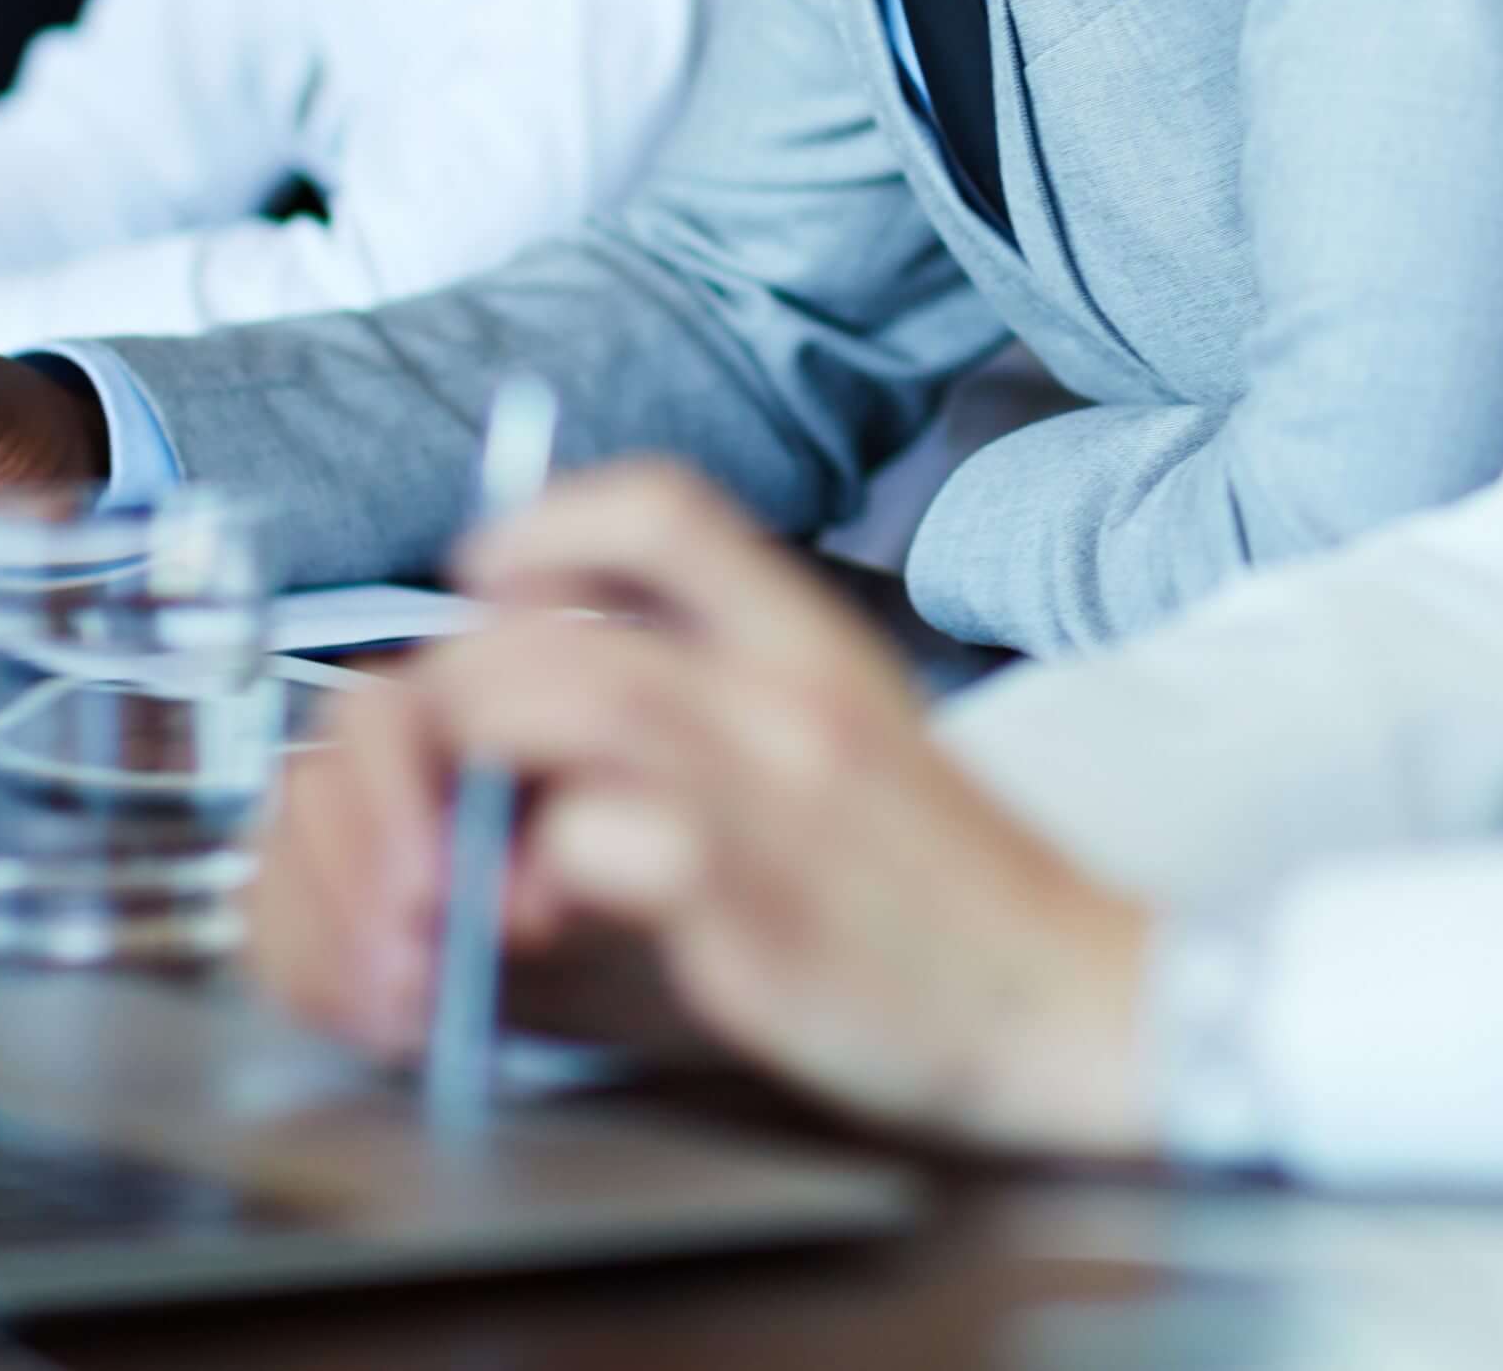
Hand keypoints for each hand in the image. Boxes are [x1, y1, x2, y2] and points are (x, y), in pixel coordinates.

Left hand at [249, 461, 1157, 1155]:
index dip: (541, 523)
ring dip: (469, 777)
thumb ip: (724, 695)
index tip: (482, 578)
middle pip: (551, 618)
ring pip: (554, 701)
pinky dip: (534, 879)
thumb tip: (559, 690)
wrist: (1072, 996)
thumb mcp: (847, 740)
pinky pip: (599, 841)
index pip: (658, 507)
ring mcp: (772, 787)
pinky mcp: (756, 900)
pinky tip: (539, 929)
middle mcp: (789, 687)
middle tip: (430, 778)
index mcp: (811, 639)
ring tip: (459, 861)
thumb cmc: (945, 891)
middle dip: (448, 694)